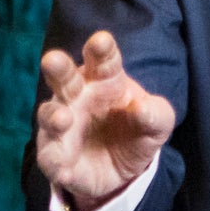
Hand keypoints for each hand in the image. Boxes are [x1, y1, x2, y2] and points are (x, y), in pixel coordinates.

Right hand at [33, 31, 175, 210]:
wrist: (123, 169)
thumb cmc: (136, 129)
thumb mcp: (158, 122)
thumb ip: (156, 113)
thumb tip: (142, 109)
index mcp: (104, 78)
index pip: (102, 60)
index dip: (101, 50)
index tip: (102, 41)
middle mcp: (77, 96)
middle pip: (64, 78)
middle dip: (58, 67)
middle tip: (52, 59)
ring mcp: (62, 126)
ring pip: (50, 116)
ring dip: (54, 116)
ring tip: (63, 118)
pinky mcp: (56, 157)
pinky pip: (51, 158)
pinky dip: (56, 162)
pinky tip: (64, 169)